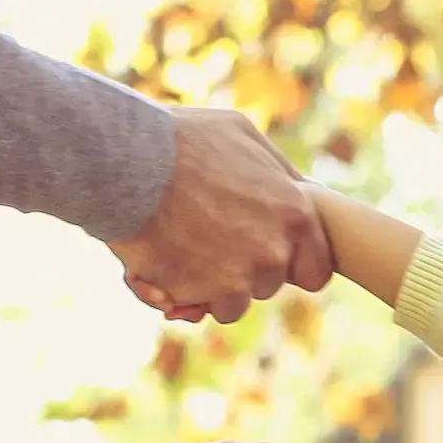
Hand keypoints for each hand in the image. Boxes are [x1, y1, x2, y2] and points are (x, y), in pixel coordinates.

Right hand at [112, 110, 332, 323]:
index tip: (269, 254)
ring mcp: (240, 278)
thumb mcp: (242, 135)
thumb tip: (303, 189)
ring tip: (183, 246)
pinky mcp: (202, 295)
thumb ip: (278, 172)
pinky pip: (198, 308)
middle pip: (270, 285)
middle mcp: (274, 252)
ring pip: (234, 303)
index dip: (293, 266)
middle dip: (245, 270)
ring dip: (212, 285)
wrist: (125, 161)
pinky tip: (162, 259)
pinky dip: (180, 292)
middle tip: (210, 236)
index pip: (316, 271)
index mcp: (295, 214)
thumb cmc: (181, 139)